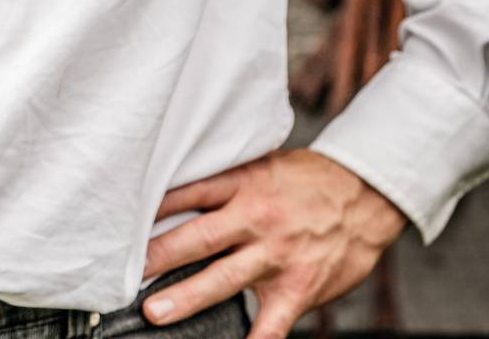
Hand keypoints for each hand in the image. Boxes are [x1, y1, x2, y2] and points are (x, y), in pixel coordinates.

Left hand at [139, 148, 409, 338]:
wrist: (365, 194)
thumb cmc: (307, 180)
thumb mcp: (264, 164)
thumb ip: (228, 181)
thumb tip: (181, 191)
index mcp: (244, 184)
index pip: (189, 193)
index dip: (155, 208)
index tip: (123, 221)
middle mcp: (256, 218)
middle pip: (198, 237)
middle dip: (159, 257)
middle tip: (126, 272)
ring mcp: (276, 256)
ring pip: (224, 279)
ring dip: (187, 297)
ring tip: (155, 311)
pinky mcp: (298, 287)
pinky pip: (271, 323)